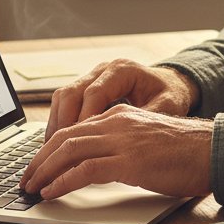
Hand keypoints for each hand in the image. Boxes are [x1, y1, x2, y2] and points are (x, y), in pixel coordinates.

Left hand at [19, 105, 212, 199]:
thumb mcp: (146, 141)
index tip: (38, 165)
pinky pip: (85, 170)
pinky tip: (52, 192)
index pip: (74, 129)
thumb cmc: (186, 152)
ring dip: (45, 170)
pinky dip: (63, 182)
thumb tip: (98, 167)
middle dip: (39, 159)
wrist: (213, 150)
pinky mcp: (130, 161)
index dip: (50, 148)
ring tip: (32, 187)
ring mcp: (123, 140)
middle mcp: (117, 122)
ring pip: (69, 150)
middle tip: (26, 179)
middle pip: (64, 137)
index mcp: (120, 115)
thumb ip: (122, 146)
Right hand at [44, 60, 198, 140]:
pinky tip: (58, 145)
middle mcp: (103, 70)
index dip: (84, 119)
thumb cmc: (170, 95)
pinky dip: (59, 123)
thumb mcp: (167, 106)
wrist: (170, 85)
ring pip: (62, 97)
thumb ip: (146, 119)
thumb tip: (127, 142)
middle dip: (62, 124)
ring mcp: (92, 77)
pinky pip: (64, 103)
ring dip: (56, 124)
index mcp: (122, 70)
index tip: (79, 145)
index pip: (94, 93)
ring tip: (52, 152)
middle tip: (58, 153)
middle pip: (71, 93)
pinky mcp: (86, 88)